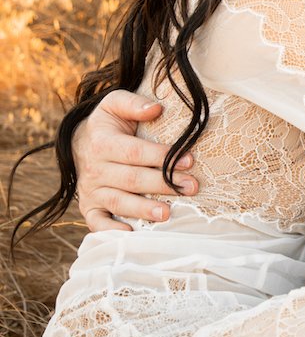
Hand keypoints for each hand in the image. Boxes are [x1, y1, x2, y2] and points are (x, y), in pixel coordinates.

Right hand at [74, 90, 197, 230]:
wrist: (83, 143)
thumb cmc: (109, 124)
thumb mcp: (115, 104)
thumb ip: (133, 103)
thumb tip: (156, 108)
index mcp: (103, 143)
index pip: (134, 152)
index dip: (162, 157)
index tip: (189, 160)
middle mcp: (95, 169)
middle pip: (132, 179)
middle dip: (163, 184)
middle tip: (190, 187)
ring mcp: (91, 191)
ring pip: (118, 202)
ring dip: (143, 210)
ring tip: (167, 214)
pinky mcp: (89, 207)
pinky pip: (97, 223)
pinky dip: (111, 231)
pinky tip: (132, 234)